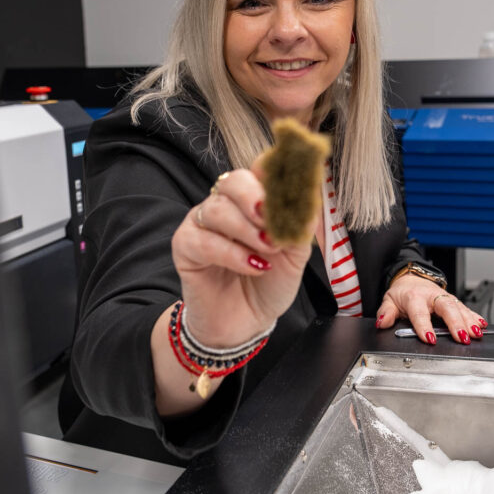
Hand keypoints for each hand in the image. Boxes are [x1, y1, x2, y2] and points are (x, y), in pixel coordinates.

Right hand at [172, 166, 313, 349]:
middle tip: (273, 222)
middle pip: (234, 181)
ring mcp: (202, 223)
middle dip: (256, 198)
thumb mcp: (295, 254)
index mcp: (253, 200)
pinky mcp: (184, 245)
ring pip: (218, 209)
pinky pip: (204, 240)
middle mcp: (226, 205)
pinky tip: (254, 266)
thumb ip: (301, 225)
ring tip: (269, 250)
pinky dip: (233, 253)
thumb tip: (309, 197)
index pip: (259, 170)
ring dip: (248, 230)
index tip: (292, 182)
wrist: (247, 323)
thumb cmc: (269, 284)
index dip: (274, 171)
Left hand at [375, 274, 486, 345]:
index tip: (430, 338)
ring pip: (459, 307)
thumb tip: (382, 323)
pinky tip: (482, 325)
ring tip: (476, 334)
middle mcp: (432, 296)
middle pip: (446, 308)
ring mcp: (444, 297)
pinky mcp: (452, 300)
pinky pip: (466, 308)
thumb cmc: (402, 292)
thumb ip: (386, 312)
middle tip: (462, 337)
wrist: (411, 278)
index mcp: (415, 297)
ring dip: (469, 321)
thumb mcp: (389, 300)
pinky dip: (474, 316)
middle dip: (455, 323)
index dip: (424, 326)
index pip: (419, 313)